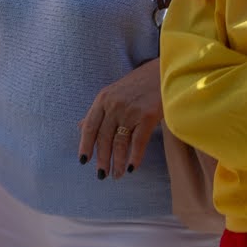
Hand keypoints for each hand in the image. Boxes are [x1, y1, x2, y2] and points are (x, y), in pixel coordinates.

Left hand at [77, 61, 162, 177]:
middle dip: (102, 159)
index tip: (83, 161)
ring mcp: (130, 110)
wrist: (166, 71)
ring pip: (120, 142)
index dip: (85, 145)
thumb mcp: (114, 93)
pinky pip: (138, 141)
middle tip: (101, 175)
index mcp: (103, 99)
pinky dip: (134, 157)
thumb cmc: (140, 83)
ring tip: (117, 175)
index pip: (89, 126)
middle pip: (104, 137)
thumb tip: (80, 127)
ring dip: (117, 162)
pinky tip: (131, 168)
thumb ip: (98, 111)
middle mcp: (114, 105)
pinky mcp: (148, 116)